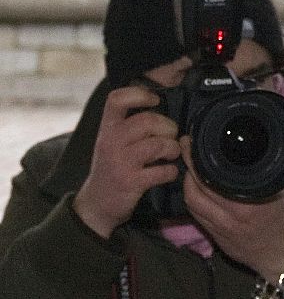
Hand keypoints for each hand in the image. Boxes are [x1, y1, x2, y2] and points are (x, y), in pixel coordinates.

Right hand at [74, 86, 180, 238]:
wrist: (96, 203)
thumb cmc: (112, 167)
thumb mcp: (112, 141)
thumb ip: (130, 123)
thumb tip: (161, 106)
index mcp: (107, 128)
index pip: (117, 99)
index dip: (140, 94)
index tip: (155, 100)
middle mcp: (111, 142)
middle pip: (148, 121)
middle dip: (168, 127)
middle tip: (171, 135)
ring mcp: (121, 162)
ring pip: (158, 145)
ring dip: (173, 148)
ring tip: (171, 153)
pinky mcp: (131, 182)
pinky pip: (162, 171)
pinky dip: (171, 171)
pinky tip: (167, 172)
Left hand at [180, 137, 283, 280]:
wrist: (276, 252)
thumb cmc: (280, 217)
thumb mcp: (282, 189)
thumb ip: (273, 168)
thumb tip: (265, 143)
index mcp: (249, 203)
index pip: (217, 178)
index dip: (202, 159)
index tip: (197, 141)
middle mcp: (231, 215)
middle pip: (200, 187)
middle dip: (190, 164)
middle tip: (186, 146)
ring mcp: (219, 226)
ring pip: (192, 200)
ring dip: (187, 181)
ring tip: (189, 165)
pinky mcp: (212, 234)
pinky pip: (194, 212)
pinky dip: (190, 196)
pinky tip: (192, 185)